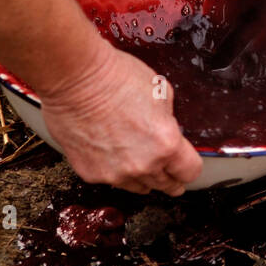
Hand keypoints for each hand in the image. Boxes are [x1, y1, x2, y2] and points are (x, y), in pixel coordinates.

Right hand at [39, 44, 202, 195]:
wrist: (75, 79)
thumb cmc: (116, 77)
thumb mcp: (161, 92)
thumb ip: (168, 120)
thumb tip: (167, 129)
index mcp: (166, 144)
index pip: (190, 172)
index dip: (189, 167)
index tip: (186, 166)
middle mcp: (142, 165)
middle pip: (166, 185)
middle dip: (170, 177)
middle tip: (170, 174)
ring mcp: (115, 173)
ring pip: (138, 187)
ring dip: (143, 177)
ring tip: (141, 163)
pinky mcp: (91, 173)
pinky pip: (111, 180)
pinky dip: (114, 170)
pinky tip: (113, 155)